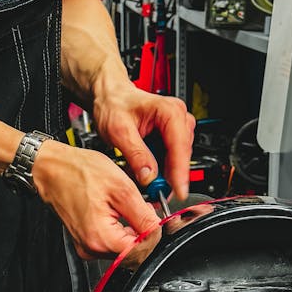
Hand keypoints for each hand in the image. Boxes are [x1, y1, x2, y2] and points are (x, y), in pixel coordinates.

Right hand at [32, 140, 160, 265]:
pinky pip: (110, 242)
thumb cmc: (78, 172)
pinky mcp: (85, 241)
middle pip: (132, 252)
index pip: (141, 251)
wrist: (52, 168)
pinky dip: (120, 230)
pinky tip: (117, 212)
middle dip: (144, 233)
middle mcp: (92, 248)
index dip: (154, 235)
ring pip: (122, 248)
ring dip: (132, 231)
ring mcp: (87, 246)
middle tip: (144, 209)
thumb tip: (159, 231)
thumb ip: (143, 215)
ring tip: (128, 207)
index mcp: (100, 238)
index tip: (156, 220)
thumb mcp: (121, 188)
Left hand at [91, 84, 195, 199]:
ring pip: (177, 160)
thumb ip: (135, 154)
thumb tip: (149, 177)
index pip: (180, 146)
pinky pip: (170, 159)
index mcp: (170, 111)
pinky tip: (147, 173)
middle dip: (170, 176)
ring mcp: (177, 129)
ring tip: (146, 181)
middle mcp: (178, 119)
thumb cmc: (114, 105)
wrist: (110, 97)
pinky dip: (160, 170)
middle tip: (156, 193)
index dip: (180, 172)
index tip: (179, 190)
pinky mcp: (171, 139)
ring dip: (164, 174)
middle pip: (181, 155)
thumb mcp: (119, 130)